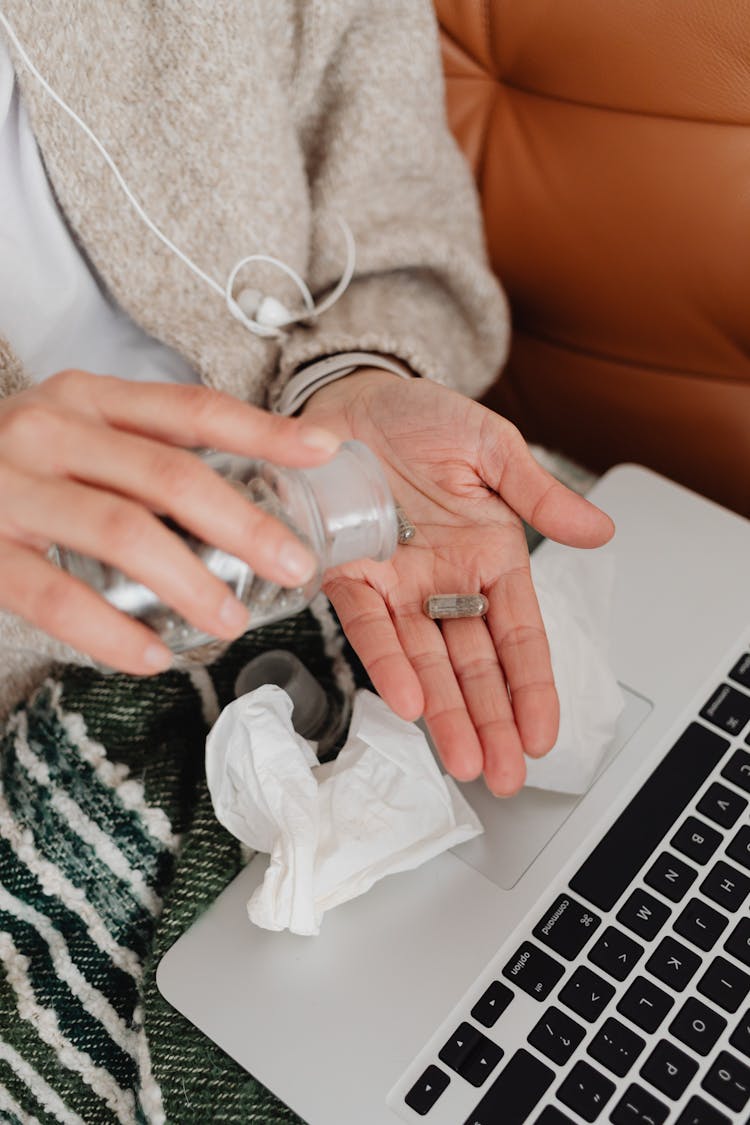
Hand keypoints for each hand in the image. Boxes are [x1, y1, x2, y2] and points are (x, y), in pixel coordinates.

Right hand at [0, 370, 339, 672]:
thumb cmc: (18, 465)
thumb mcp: (78, 432)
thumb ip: (144, 451)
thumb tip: (247, 495)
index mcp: (88, 398)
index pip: (191, 410)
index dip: (264, 432)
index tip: (324, 450)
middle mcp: (51, 430)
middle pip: (170, 475)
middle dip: (244, 525)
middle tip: (294, 566)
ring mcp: (13, 488)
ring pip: (123, 534)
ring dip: (191, 582)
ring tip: (233, 620)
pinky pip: (56, 597)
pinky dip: (113, 632)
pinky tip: (153, 657)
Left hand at [301, 369, 614, 794]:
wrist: (349, 397)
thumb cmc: (422, 419)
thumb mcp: (492, 448)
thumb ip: (538, 494)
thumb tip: (599, 530)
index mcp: (489, 555)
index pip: (519, 634)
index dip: (532, 685)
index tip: (544, 735)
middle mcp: (445, 581)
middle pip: (474, 663)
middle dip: (491, 720)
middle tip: (506, 774)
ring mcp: (397, 585)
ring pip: (425, 661)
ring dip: (445, 712)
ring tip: (463, 761)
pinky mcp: (347, 575)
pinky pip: (369, 627)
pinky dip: (388, 663)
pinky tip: (409, 702)